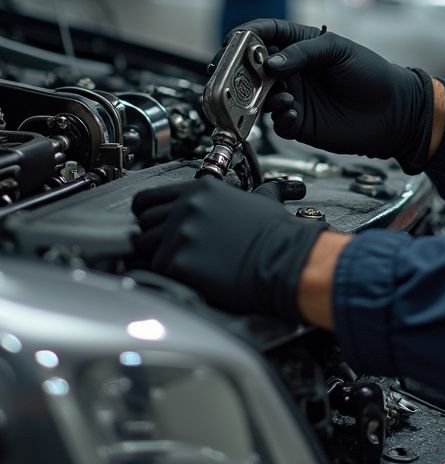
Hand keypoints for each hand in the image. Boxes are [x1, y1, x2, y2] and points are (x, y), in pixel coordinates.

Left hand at [131, 177, 326, 321]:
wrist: (283, 258)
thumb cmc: (274, 233)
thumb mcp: (255, 198)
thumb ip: (234, 197)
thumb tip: (253, 193)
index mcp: (201, 189)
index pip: (147, 198)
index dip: (146, 213)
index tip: (151, 223)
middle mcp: (186, 206)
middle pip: (142, 223)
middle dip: (152, 236)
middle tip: (170, 248)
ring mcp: (179, 232)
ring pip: (143, 246)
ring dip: (157, 256)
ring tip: (181, 263)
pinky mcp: (178, 261)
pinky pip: (155, 269)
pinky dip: (167, 274)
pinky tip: (189, 274)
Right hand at [233, 19, 434, 171]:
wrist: (393, 111)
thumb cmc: (371, 73)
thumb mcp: (339, 50)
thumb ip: (303, 52)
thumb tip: (269, 62)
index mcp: (301, 45)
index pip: (265, 34)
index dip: (246, 36)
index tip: (233, 41)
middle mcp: (292, 71)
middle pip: (254, 67)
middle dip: (240, 70)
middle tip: (233, 75)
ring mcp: (293, 96)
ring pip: (260, 96)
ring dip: (261, 97)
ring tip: (280, 98)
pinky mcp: (298, 122)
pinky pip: (276, 122)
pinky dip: (279, 118)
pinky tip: (293, 113)